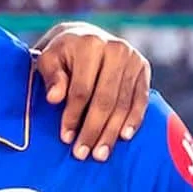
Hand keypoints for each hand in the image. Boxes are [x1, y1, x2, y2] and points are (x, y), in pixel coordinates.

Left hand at [34, 22, 150, 160]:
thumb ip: (51, 77)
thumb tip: (54, 98)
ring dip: (111, 132)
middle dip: (93, 130)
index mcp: (89, 45)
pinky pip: (140, 99)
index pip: (81, 90)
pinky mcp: (144, 68)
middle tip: (83, 154)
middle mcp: (115, 49)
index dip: (73, 116)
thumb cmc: (61, 54)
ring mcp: (133, 59)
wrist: (84, 37)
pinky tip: (124, 137)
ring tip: (100, 154)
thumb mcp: (48, 60)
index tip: (65, 138)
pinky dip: (133, 120)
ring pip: (123, 104)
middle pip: (105, 100)